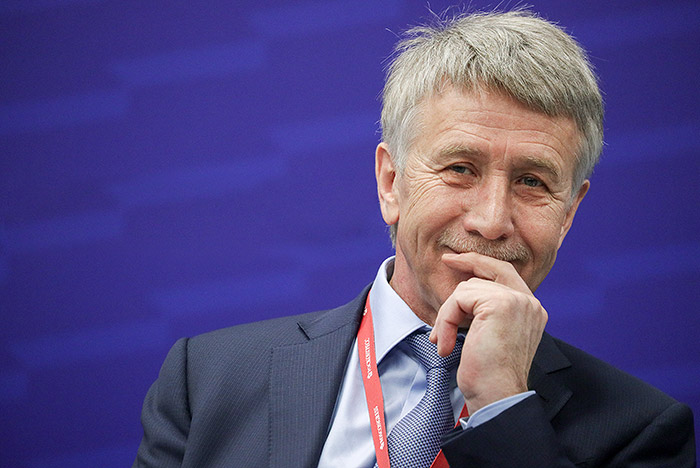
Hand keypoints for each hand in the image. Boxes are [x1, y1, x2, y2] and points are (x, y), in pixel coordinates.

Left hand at [429, 252, 546, 413]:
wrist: (497, 396)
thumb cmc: (489, 375)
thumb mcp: (490, 336)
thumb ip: (487, 312)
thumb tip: (463, 295)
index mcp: (530, 310)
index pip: (505, 272)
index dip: (479, 262)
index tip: (455, 259)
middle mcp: (529, 303)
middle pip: (486, 274)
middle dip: (462, 272)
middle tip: (446, 263)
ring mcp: (517, 301)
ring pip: (467, 289)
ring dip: (448, 315)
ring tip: (445, 341)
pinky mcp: (501, 304)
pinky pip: (459, 299)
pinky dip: (446, 319)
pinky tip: (447, 343)